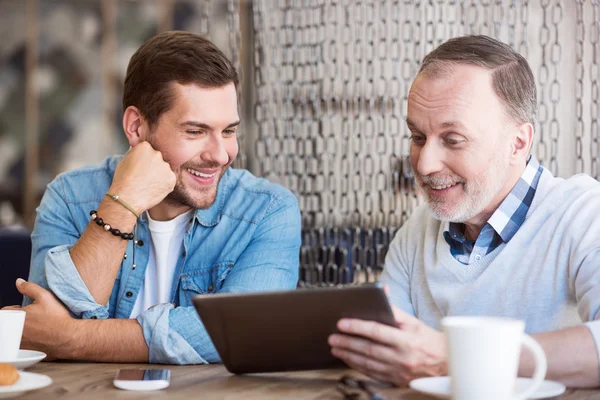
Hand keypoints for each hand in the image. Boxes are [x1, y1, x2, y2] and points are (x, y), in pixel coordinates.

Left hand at [2, 279, 74, 359]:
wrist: (67, 337)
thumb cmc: (57, 318)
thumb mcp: (45, 297)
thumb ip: (29, 288)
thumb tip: (19, 282)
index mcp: (16, 316)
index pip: (4, 311)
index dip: (15, 309)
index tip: (24, 310)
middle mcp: (14, 330)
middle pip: (7, 323)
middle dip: (16, 320)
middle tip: (30, 319)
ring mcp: (18, 342)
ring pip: (12, 334)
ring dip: (19, 330)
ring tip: (33, 328)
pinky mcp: (24, 351)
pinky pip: (18, 345)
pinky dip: (24, 340)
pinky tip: (36, 337)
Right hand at [109, 141, 175, 212]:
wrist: (128, 198)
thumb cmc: (123, 181)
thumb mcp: (124, 160)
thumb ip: (135, 153)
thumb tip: (138, 150)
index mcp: (145, 147)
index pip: (148, 150)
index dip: (144, 160)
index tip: (140, 167)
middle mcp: (157, 154)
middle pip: (158, 159)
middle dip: (153, 166)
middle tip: (144, 177)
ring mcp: (166, 166)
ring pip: (164, 170)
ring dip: (159, 175)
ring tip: (148, 184)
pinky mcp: (172, 178)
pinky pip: (169, 180)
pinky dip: (164, 184)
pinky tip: (154, 189)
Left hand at [328, 304, 446, 386]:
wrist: (447, 365)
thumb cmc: (429, 341)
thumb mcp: (414, 323)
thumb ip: (395, 310)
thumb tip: (382, 293)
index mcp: (407, 341)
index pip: (377, 332)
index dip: (358, 327)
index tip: (342, 323)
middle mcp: (401, 358)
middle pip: (368, 349)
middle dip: (347, 342)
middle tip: (332, 337)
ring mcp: (398, 372)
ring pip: (367, 363)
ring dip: (348, 355)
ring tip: (336, 347)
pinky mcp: (395, 380)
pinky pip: (372, 373)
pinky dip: (357, 366)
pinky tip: (348, 359)